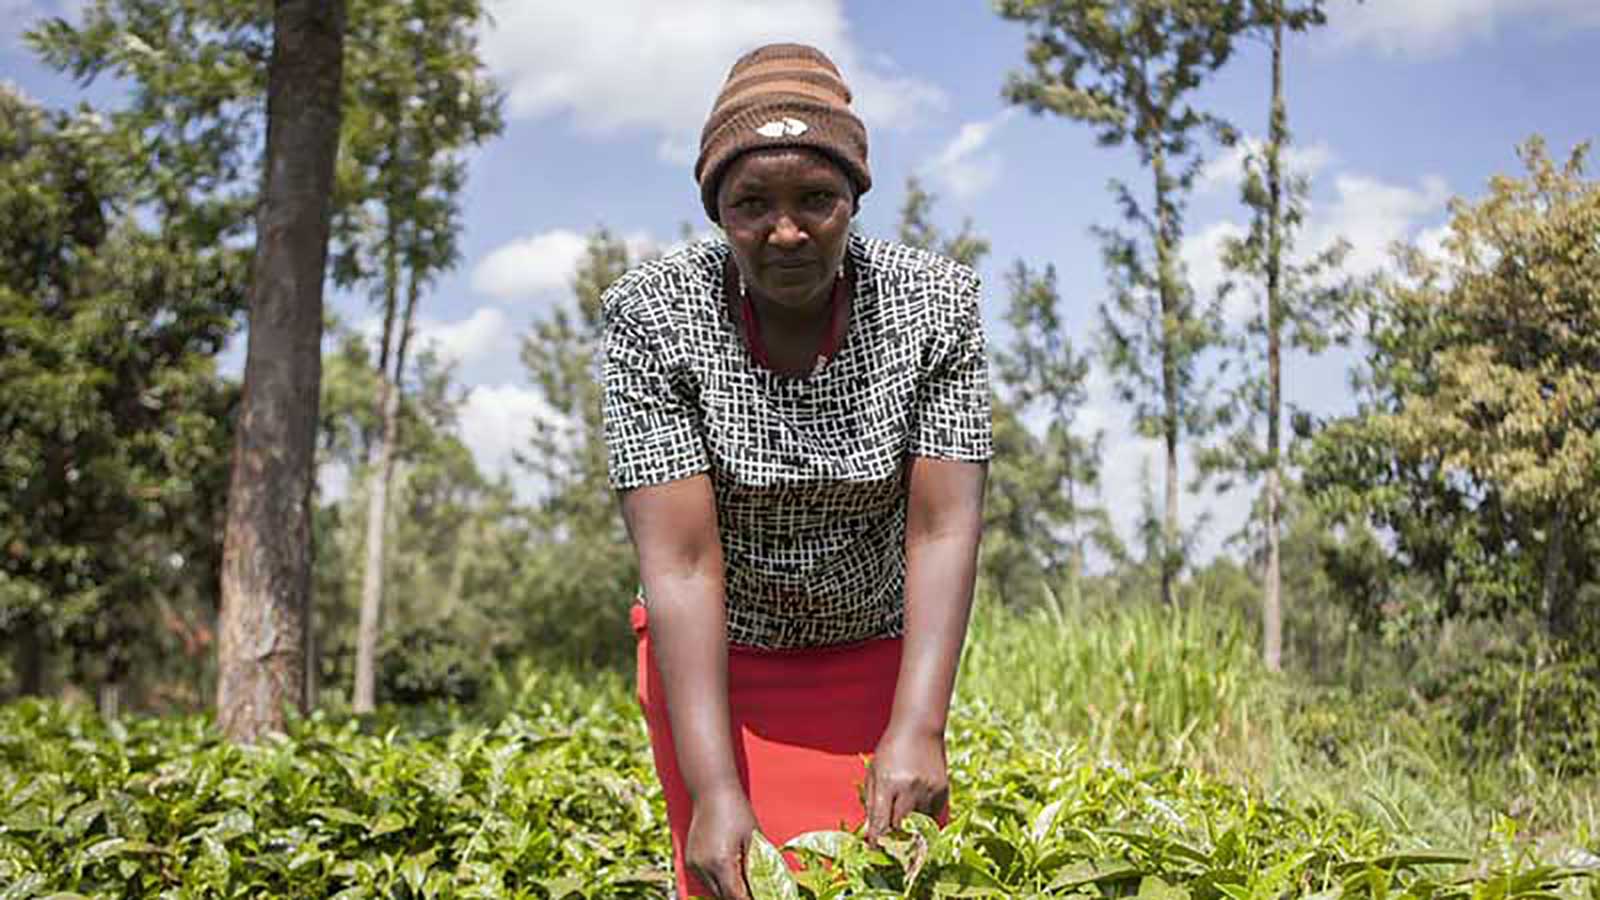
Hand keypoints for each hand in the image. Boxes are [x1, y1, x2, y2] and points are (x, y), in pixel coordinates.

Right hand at [686, 784, 757, 899]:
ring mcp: (694, 864)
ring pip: (713, 891)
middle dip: (738, 897)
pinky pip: (706, 880)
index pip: (735, 896)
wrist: (712, 792)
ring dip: (727, 892)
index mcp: (721, 862)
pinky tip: (731, 875)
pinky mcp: (690, 860)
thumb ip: (755, 866)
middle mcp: (703, 867)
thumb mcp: (752, 839)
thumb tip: (761, 887)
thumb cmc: (736, 811)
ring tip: (744, 885)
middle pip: (722, 897)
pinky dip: (718, 882)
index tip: (760, 898)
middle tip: (754, 893)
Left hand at [864, 725, 948, 842]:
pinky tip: (917, 804)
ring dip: (909, 828)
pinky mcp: (943, 791)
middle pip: (900, 828)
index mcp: (888, 782)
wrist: (919, 728)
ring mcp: (929, 790)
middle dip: (893, 839)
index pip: (881, 821)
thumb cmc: (891, 749)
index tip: (874, 847)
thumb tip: (871, 830)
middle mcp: (910, 788)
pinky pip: (932, 816)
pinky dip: (923, 817)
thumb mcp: (874, 771)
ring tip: (903, 820)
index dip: (876, 840)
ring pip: (918, 825)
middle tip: (888, 842)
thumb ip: (871, 802)